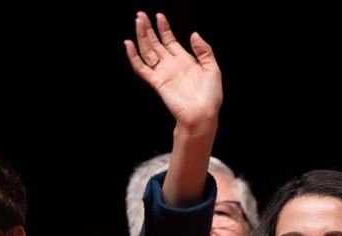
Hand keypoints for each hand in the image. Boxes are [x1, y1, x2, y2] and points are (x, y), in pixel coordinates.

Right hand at [124, 12, 222, 132]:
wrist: (202, 114)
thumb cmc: (210, 96)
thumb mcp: (212, 68)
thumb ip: (204, 50)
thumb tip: (194, 34)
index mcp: (185, 60)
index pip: (170, 40)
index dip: (163, 28)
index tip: (158, 16)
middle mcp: (172, 65)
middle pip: (156, 43)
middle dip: (148, 29)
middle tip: (141, 15)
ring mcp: (163, 73)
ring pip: (148, 52)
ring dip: (141, 37)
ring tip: (137, 22)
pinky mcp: (157, 82)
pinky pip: (142, 68)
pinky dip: (134, 57)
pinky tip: (129, 45)